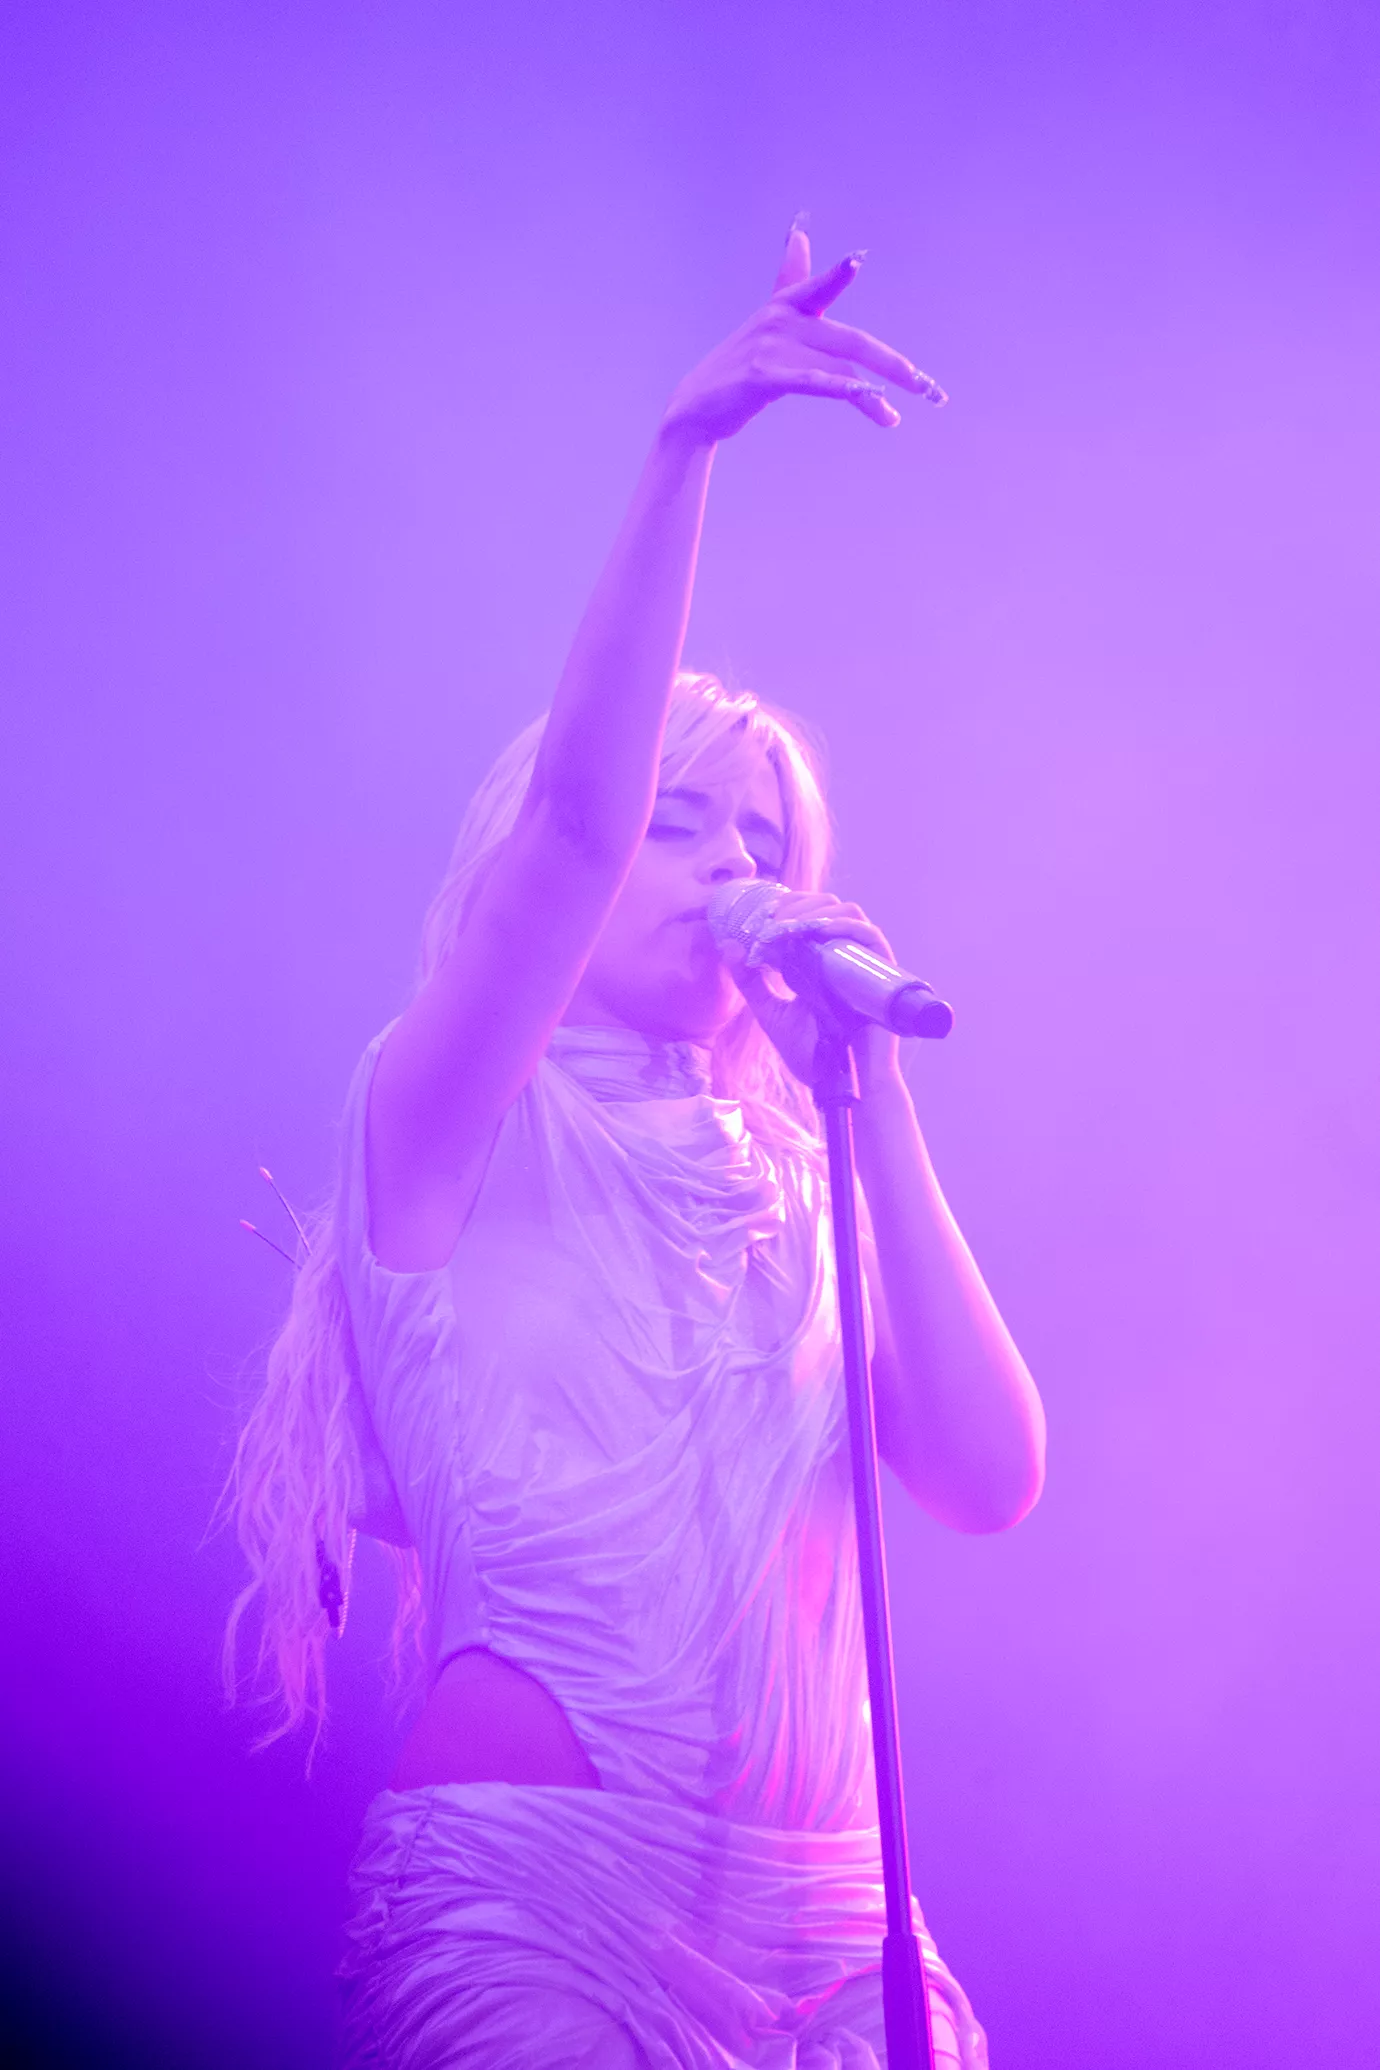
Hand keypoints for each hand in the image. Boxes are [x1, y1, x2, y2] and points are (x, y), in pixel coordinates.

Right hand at [660, 223, 946, 448]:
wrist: (695, 408)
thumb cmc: (737, 368)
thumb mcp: (767, 322)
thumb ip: (790, 280)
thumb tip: (799, 229)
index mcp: (784, 307)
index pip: (816, 286)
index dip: (837, 275)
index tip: (857, 261)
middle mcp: (779, 321)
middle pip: (850, 341)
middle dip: (891, 365)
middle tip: (924, 387)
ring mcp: (771, 347)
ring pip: (839, 367)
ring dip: (874, 394)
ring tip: (895, 417)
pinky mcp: (764, 377)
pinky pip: (814, 382)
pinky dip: (845, 390)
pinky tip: (871, 400)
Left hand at [723, 890, 905, 1098]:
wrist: (839, 1084)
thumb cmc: (813, 1053)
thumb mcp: (770, 1012)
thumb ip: (750, 982)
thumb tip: (728, 944)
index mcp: (818, 961)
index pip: (807, 916)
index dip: (784, 906)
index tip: (757, 915)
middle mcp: (841, 955)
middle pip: (827, 906)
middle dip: (795, 904)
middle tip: (768, 918)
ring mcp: (861, 962)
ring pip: (849, 913)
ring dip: (817, 909)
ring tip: (788, 924)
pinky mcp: (881, 973)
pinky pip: (870, 936)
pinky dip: (845, 925)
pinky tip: (819, 930)